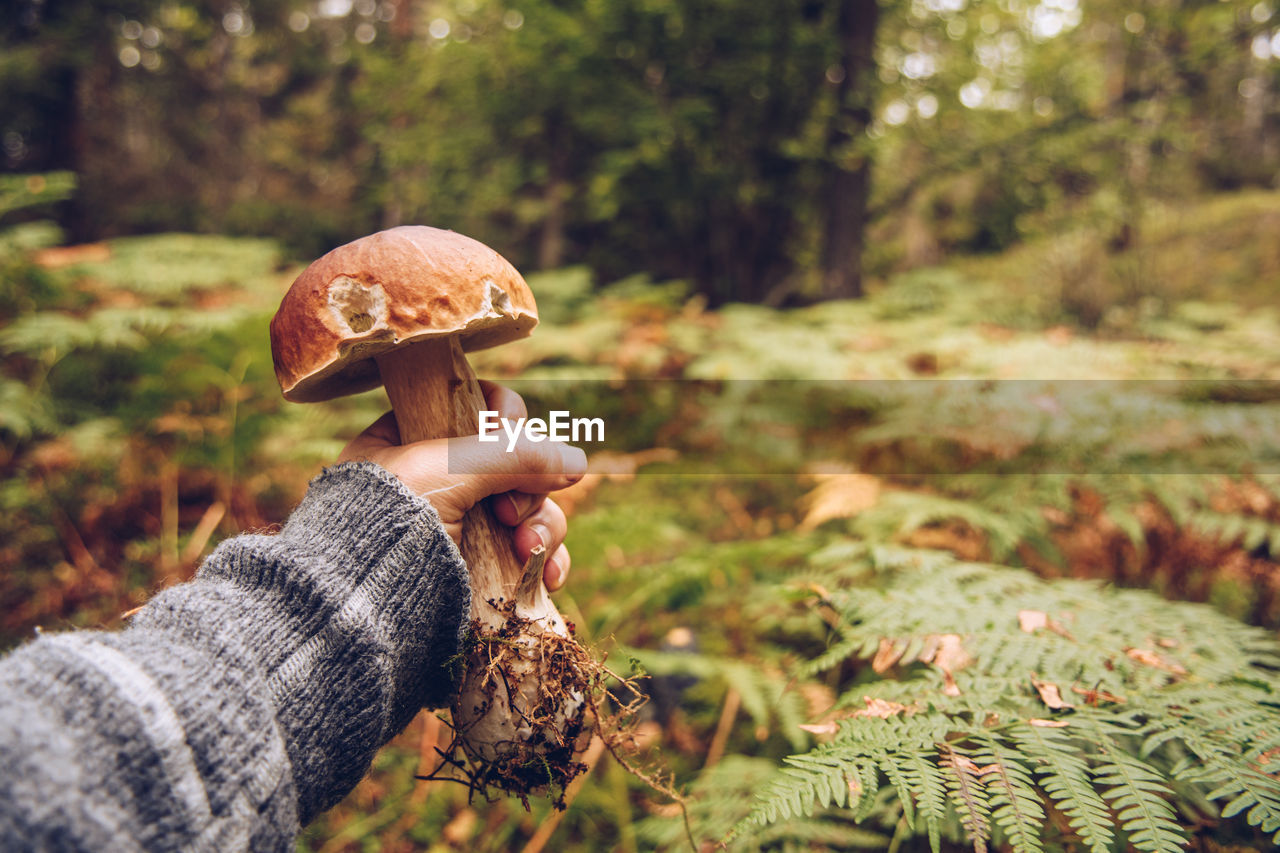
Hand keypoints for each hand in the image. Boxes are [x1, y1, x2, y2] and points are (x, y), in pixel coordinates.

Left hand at [338, 382, 585, 590]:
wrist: (362, 611)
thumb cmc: (389, 522)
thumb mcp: (447, 468)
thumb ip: (512, 453)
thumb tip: (577, 461)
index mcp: (411, 440)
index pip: (476, 407)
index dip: (504, 415)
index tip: (506, 431)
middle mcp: (439, 482)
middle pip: (517, 461)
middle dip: (529, 486)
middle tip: (507, 513)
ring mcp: (463, 528)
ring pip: (533, 510)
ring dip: (543, 528)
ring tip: (527, 551)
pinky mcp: (481, 572)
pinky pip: (534, 556)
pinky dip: (547, 562)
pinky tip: (548, 576)